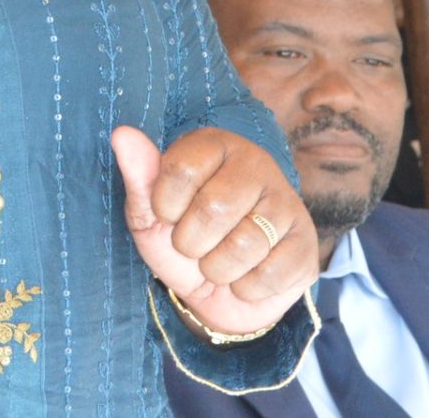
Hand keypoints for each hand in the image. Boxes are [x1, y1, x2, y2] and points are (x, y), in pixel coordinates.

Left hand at [112, 126, 318, 337]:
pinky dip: (246, 287)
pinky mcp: (306, 243)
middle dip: (191, 242)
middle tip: (193, 245)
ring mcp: (287, 202)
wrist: (216, 293)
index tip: (167, 215)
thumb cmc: (179, 241)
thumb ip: (139, 175)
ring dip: (218, 269)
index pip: (179, 169)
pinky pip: (271, 273)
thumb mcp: (149, 213)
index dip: (164, 206)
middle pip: (214, 208)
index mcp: (214, 145)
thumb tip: (122, 134)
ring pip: (246, 244)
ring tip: (218, 261)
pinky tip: (246, 275)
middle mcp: (256, 164)